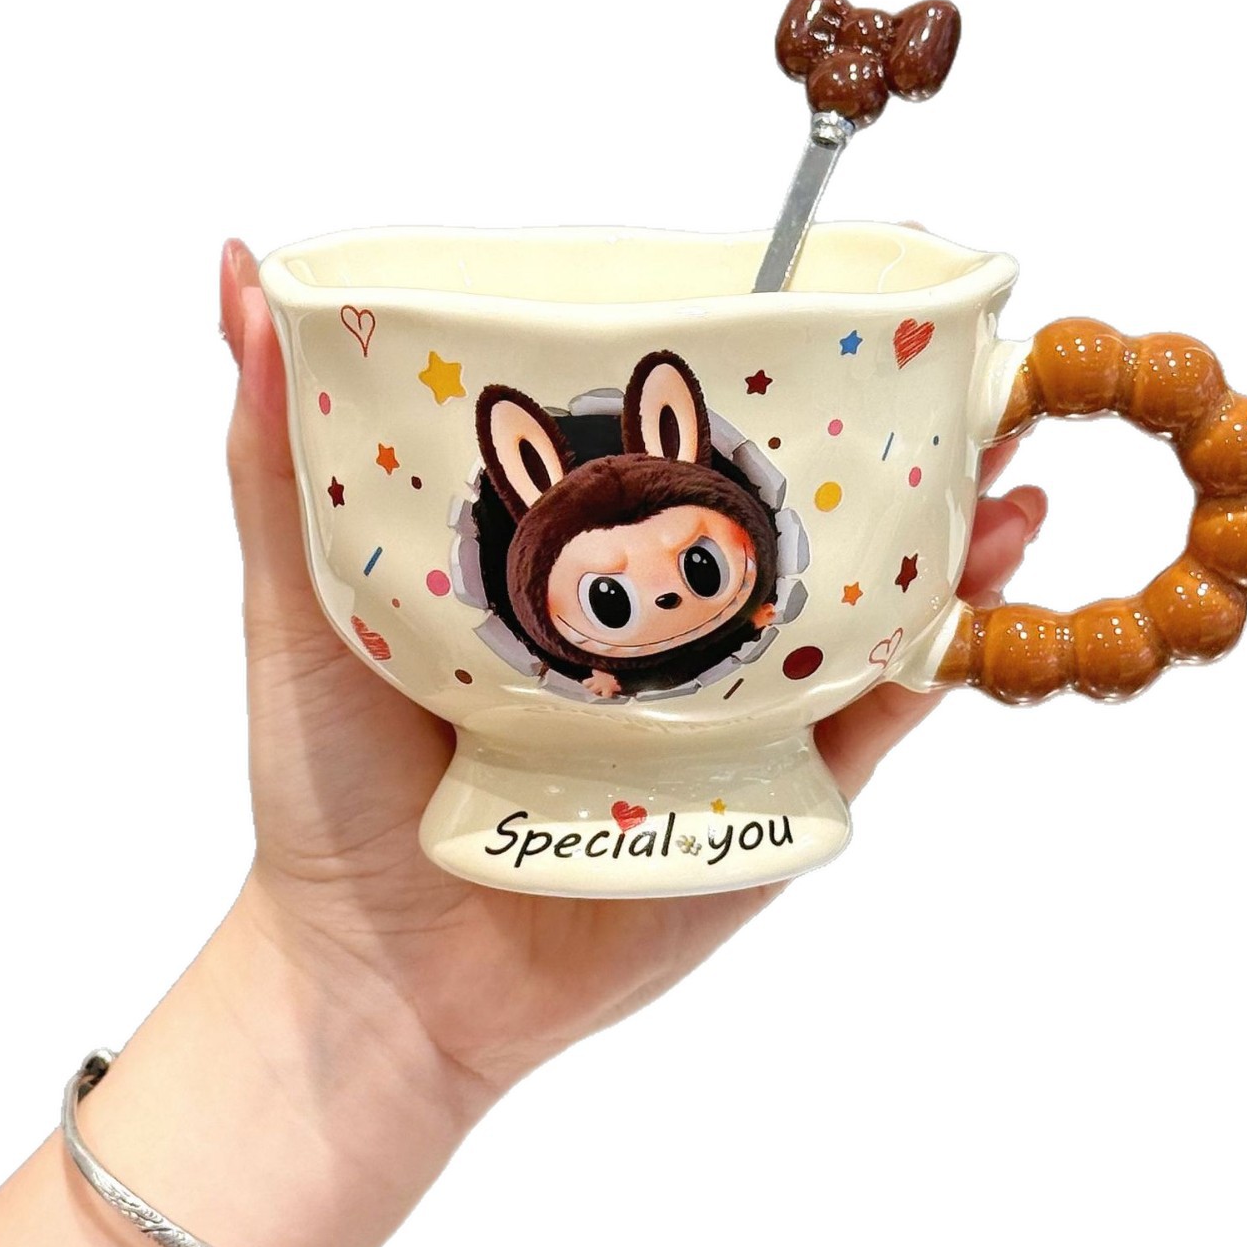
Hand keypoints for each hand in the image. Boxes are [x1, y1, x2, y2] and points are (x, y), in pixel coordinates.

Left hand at [219, 239, 1044, 1109]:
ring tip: (1007, 449)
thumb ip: (278, 454)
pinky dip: (941, 652)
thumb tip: (239, 266)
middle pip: (792, 515)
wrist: (378, 981)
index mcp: (576, 567)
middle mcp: (667, 629)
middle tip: (952, 354)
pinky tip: (989, 576)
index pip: (676, 449)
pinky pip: (875, 719)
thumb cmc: (328, 787)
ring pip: (860, 606)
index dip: (749, 372)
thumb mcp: (297, 602)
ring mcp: (730, 713)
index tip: (804, 294)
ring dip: (944, 527)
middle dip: (882, 436)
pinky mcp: (771, 802)